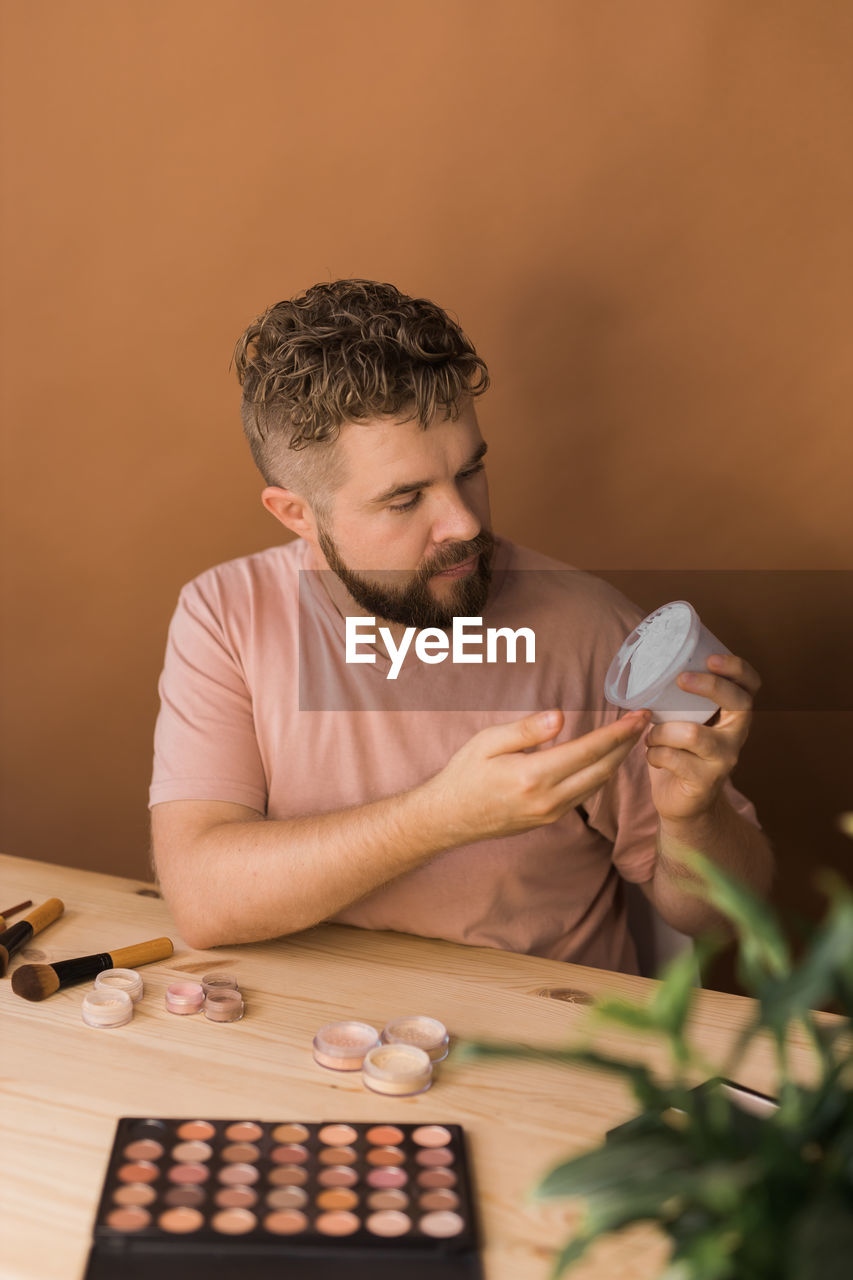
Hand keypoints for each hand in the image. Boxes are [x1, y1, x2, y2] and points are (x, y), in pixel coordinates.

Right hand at [424, 707, 650, 844]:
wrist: (448, 818)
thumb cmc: (464, 774)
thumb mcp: (487, 742)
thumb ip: (526, 730)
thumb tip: (560, 716)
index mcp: (533, 776)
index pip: (588, 751)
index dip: (617, 732)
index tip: (638, 715)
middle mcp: (548, 799)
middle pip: (603, 770)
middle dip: (627, 744)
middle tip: (645, 720)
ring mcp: (551, 813)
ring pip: (598, 785)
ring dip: (618, 760)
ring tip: (630, 736)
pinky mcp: (549, 819)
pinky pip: (585, 795)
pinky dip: (601, 774)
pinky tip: (605, 759)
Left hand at [643, 653, 759, 823]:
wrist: (684, 803)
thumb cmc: (681, 752)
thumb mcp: (685, 721)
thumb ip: (679, 699)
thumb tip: (648, 667)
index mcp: (733, 715)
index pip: (750, 686)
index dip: (737, 669)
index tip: (711, 658)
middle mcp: (736, 735)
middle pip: (737, 703)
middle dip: (709, 686)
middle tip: (681, 679)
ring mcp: (724, 760)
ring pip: (692, 734)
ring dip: (661, 731)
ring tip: (651, 736)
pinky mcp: (706, 781)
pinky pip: (672, 758)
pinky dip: (654, 754)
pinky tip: (653, 756)